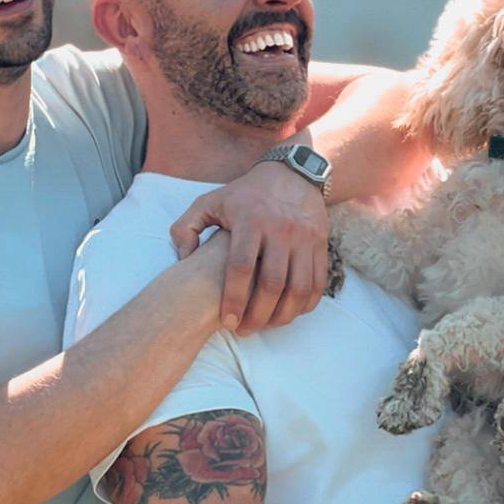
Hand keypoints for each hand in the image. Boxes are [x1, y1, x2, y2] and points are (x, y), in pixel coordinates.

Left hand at [169, 162, 328, 333]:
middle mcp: (280, 229)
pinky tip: (289, 313)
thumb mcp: (209, 201)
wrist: (292, 172)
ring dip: (283, 314)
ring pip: (298, 287)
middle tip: (245, 330)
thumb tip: (183, 258)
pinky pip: (317, 282)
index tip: (227, 321)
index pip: (240, 267)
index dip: (233, 298)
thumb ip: (186, 227)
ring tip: (267, 326)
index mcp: (249, 220)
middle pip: (272, 283)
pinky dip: (305, 304)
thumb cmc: (245, 194)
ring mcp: (304, 237)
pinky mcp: (320, 243)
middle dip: (258, 314)